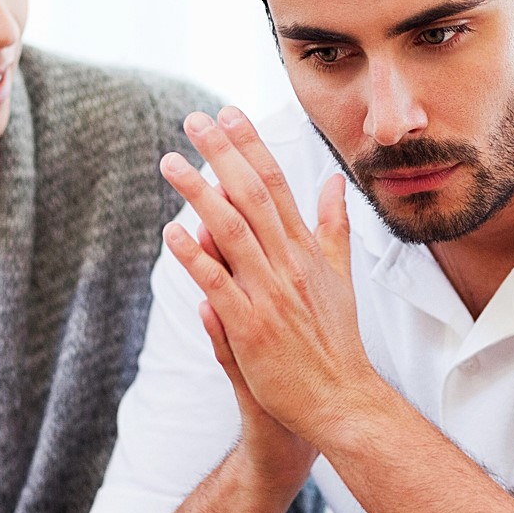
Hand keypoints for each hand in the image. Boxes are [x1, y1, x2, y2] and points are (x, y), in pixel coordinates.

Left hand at [160, 108, 388, 447]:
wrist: (341, 399)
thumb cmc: (336, 340)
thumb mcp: (341, 275)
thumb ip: (334, 226)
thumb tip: (334, 183)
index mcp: (307, 249)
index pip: (277, 184)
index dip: (252, 146)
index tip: (229, 113)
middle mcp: (289, 263)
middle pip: (252, 196)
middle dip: (222, 154)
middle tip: (194, 120)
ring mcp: (271, 294)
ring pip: (232, 232)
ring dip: (199, 194)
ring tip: (172, 162)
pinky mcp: (253, 328)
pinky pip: (219, 285)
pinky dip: (197, 258)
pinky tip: (174, 232)